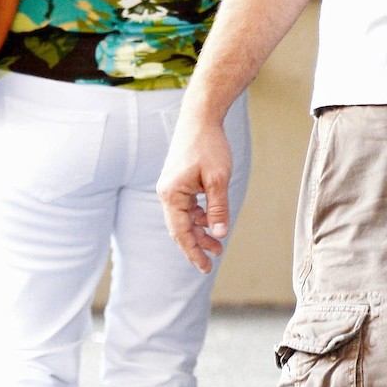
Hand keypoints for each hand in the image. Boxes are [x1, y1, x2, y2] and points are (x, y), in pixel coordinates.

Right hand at [157, 109, 233, 273]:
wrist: (200, 118)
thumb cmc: (209, 147)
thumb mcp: (218, 180)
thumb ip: (218, 209)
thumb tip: (219, 234)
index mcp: (171, 195)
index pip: (180, 233)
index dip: (193, 252)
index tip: (205, 268)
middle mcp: (167, 193)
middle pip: (180, 228)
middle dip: (197, 245)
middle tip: (214, 260)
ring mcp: (171, 187)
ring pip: (185, 218)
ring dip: (201, 230)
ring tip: (218, 243)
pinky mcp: (179, 181)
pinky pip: (187, 206)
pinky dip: (200, 216)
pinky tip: (212, 222)